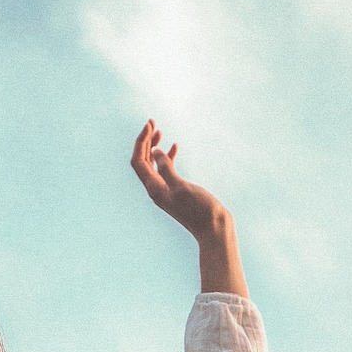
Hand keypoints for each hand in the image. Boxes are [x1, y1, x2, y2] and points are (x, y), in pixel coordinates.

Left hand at [130, 120, 229, 241]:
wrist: (213, 228)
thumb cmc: (199, 210)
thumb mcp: (181, 187)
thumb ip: (166, 169)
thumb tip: (155, 152)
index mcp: (154, 189)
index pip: (138, 161)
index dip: (141, 142)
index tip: (150, 125)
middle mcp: (156, 190)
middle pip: (142, 162)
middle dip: (145, 141)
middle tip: (152, 122)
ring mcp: (165, 190)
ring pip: (153, 165)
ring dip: (154, 147)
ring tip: (160, 131)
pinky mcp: (176, 191)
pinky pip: (166, 171)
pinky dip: (167, 157)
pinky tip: (174, 147)